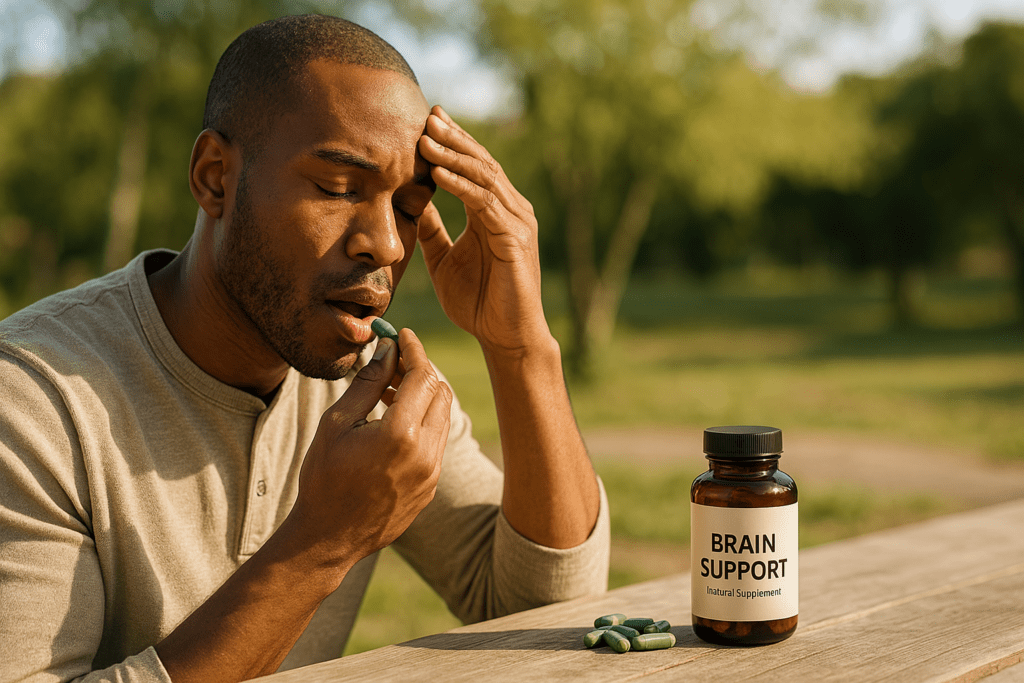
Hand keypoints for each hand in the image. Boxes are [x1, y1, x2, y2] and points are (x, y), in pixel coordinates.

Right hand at [286, 330, 451, 566]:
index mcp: (401, 435)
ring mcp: (432, 473)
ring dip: (424, 397)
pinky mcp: (431, 486)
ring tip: (388, 392)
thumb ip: (368, 382)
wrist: (328, 538)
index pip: (423, 377)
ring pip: (443, 417)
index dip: (414, 351)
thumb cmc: (324, 478)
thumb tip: (388, 349)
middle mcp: (426, 454)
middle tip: (392, 363)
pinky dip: (423, 422)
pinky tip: (394, 421)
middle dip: (420, 371)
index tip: (403, 336)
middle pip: (440, 393)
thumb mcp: (337, 423)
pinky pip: (437, 442)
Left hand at [417, 105, 550, 353]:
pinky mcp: (516, 240)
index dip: (453, 143)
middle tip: (427, 116)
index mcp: (496, 212)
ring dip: (453, 157)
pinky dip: (461, 187)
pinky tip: (438, 174)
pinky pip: (485, 205)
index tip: (427, 121)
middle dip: (454, 139)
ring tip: (426, 139)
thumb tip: (411, 201)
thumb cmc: (478, 302)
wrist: (505, 337)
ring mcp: (518, 223)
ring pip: (484, 178)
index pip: (474, 167)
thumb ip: (432, 228)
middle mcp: (512, 210)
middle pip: (481, 163)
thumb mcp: (443, 258)